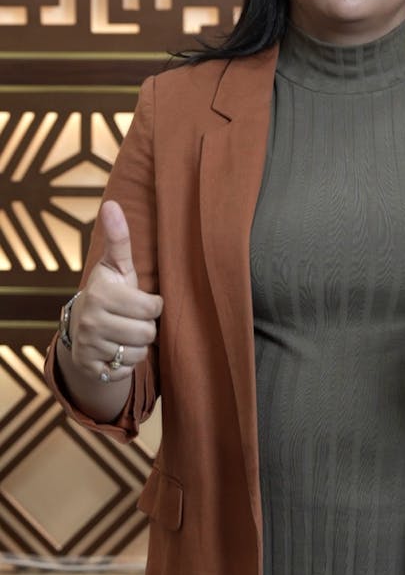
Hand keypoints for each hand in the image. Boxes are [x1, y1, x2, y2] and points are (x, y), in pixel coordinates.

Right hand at [66, 200, 162, 384]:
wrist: (81, 326)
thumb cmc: (110, 292)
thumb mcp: (116, 267)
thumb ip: (119, 239)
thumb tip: (112, 204)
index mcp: (101, 294)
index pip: (152, 308)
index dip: (153, 306)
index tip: (141, 301)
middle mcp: (91, 320)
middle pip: (147, 333)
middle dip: (145, 327)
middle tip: (132, 320)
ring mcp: (89, 345)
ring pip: (139, 353)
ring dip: (137, 346)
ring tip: (124, 334)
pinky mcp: (90, 367)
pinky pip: (126, 371)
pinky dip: (125, 363)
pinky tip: (115, 350)